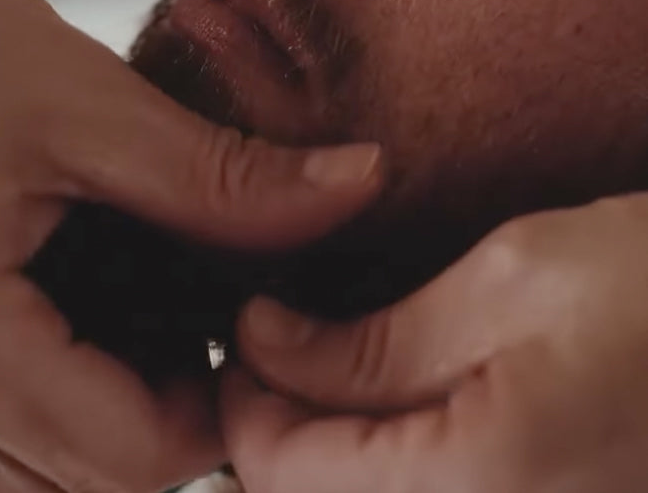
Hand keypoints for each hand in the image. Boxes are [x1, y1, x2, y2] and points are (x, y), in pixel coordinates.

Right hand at [0, 0, 381, 492]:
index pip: (128, 457)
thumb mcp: (82, 104)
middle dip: (167, 415)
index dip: (218, 408)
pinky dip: (55, 395)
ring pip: (31, 470)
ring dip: (107, 412)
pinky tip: (77, 315)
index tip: (247, 329)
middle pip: (81, 480)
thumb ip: (221, 173)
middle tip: (200, 318)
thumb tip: (359, 181)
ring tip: (139, 315)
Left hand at [222, 194, 647, 492]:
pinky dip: (375, 458)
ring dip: (320, 448)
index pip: (284, 472)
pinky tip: (381, 404)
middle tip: (277, 343)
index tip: (245, 327)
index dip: (244, 401)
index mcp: (479, 482)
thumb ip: (376, 339)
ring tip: (323, 365)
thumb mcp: (510, 281)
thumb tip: (265, 343)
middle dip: (276, 429)